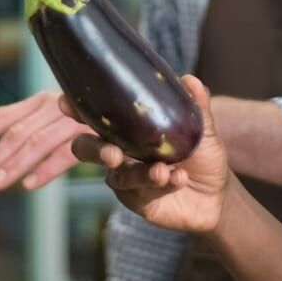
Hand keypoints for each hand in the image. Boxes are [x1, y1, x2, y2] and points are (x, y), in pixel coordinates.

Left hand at [0, 91, 90, 189]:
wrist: (125, 112)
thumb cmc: (79, 119)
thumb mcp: (49, 118)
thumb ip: (22, 128)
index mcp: (39, 102)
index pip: (3, 115)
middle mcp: (53, 105)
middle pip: (17, 133)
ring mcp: (73, 119)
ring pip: (38, 143)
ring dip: (15, 165)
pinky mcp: (92, 135)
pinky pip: (66, 154)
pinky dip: (47, 169)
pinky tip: (28, 185)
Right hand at [66, 75, 230, 232]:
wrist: (216, 194)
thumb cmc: (201, 154)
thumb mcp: (202, 128)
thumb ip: (195, 105)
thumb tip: (190, 80)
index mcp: (126, 127)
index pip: (95, 115)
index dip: (76, 109)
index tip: (66, 103)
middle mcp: (118, 150)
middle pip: (86, 148)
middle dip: (94, 149)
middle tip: (113, 153)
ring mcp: (124, 177)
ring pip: (117, 175)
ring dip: (139, 172)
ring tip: (162, 170)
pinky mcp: (136, 200)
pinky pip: (140, 192)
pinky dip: (160, 184)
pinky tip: (178, 179)